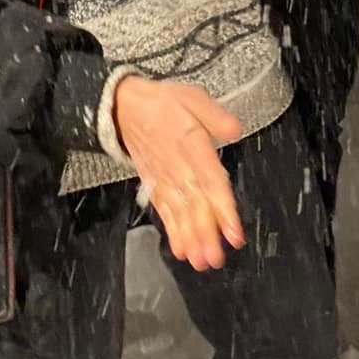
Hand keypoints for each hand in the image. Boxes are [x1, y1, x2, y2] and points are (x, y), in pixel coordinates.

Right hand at [113, 77, 243, 270]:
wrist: (124, 107)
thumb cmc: (162, 104)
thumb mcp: (193, 97)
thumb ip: (215, 116)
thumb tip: (234, 129)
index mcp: (191, 146)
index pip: (211, 182)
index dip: (223, 209)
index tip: (233, 232)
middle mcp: (178, 168)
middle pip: (195, 206)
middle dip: (206, 234)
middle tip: (216, 258)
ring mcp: (165, 179)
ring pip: (180, 214)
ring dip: (191, 239)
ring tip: (201, 261)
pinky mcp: (155, 185)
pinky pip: (165, 212)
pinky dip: (173, 231)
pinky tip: (181, 249)